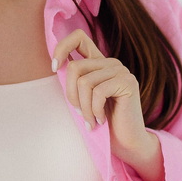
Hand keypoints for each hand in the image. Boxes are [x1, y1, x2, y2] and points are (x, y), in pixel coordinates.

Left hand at [51, 28, 155, 167]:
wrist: (126, 143)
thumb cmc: (102, 123)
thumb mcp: (83, 99)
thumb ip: (74, 81)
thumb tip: (56, 67)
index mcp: (98, 63)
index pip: (79, 37)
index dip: (62, 48)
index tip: (54, 68)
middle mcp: (110, 63)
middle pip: (75, 67)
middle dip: (71, 95)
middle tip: (80, 114)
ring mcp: (121, 71)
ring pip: (84, 82)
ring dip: (84, 107)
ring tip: (90, 121)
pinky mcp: (127, 83)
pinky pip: (98, 92)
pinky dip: (95, 111)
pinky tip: (101, 121)